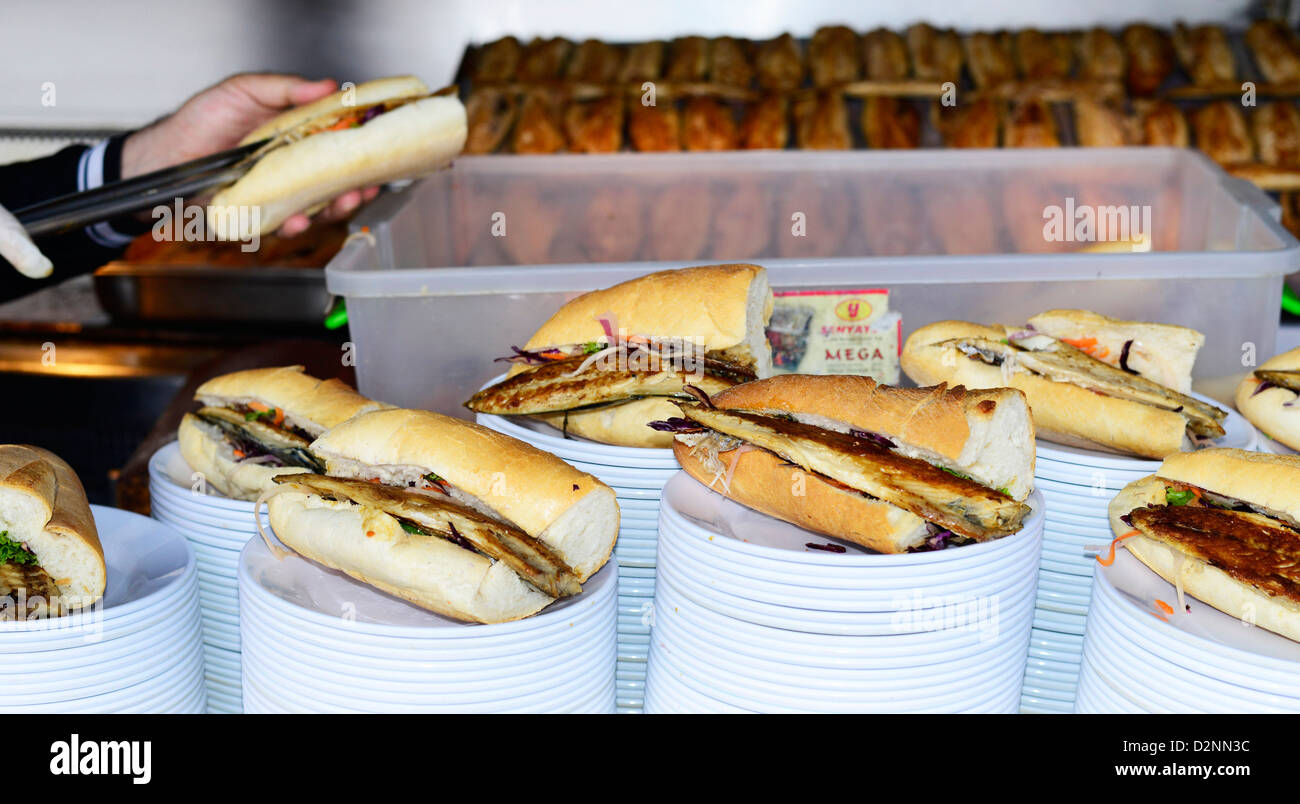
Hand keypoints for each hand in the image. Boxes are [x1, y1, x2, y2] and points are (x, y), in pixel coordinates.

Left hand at [121, 73, 379, 236]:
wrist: (162, 157)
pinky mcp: (260, 217)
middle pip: (334, 183)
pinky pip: (284, 226)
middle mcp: (290, 169)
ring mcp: (277, 195)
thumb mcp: (243, 92)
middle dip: (355, 188)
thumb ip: (285, 89)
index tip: (376, 154)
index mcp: (295, 138)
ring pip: (316, 208)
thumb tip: (329, 86)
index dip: (357, 152)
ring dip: (333, 210)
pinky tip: (297, 219)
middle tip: (365, 186)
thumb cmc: (199, 122)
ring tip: (340, 203)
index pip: (336, 146)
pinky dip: (295, 225)